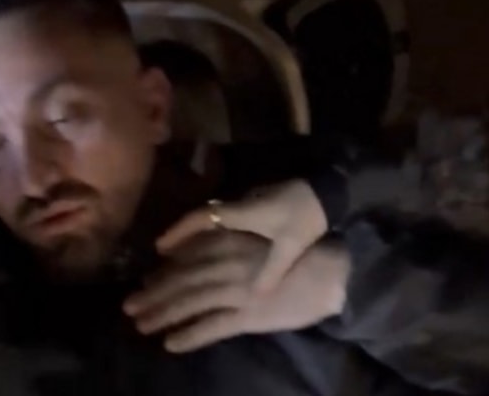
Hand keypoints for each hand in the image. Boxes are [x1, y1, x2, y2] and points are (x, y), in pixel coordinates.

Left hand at [126, 230, 348, 352]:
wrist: (328, 272)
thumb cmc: (293, 252)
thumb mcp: (253, 240)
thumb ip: (225, 245)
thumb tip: (193, 254)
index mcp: (227, 243)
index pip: (185, 260)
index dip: (161, 274)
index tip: (144, 283)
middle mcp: (225, 266)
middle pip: (180, 282)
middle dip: (152, 295)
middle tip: (128, 306)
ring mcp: (236, 291)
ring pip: (189, 303)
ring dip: (162, 315)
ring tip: (141, 325)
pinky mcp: (248, 315)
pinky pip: (212, 327)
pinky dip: (190, 336)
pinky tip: (171, 344)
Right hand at [156, 179, 328, 292]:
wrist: (328, 192)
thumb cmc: (307, 217)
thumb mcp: (290, 246)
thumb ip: (272, 270)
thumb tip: (255, 296)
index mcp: (242, 212)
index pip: (201, 219)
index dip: (178, 233)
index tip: (159, 247)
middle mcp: (239, 204)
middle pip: (201, 217)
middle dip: (181, 235)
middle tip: (163, 254)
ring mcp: (248, 203)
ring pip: (213, 218)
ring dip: (196, 233)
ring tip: (182, 253)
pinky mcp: (257, 204)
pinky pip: (226, 218)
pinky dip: (214, 232)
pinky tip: (212, 247)